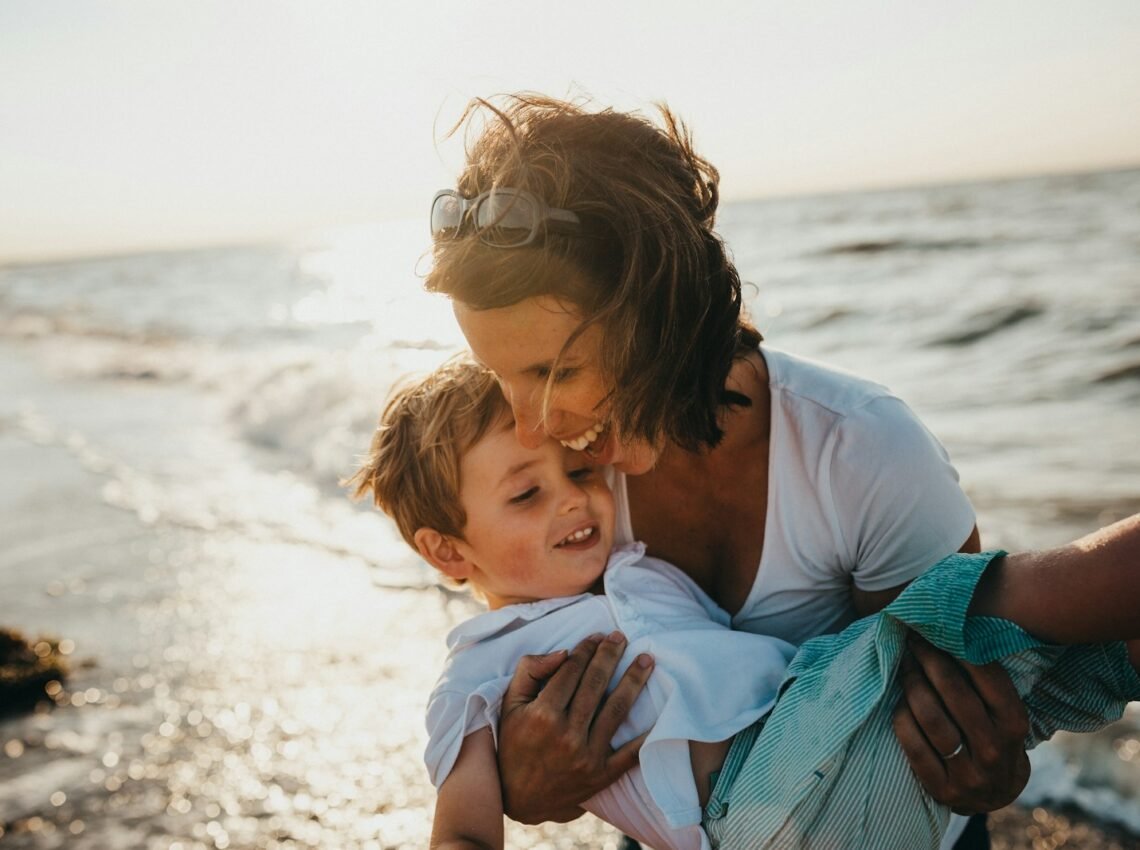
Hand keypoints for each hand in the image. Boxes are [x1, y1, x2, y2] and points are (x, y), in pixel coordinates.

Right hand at [496, 631, 653, 823]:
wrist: (518, 798)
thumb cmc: (513, 744)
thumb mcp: (510, 705)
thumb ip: (530, 671)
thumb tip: (563, 652)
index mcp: (542, 714)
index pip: (571, 671)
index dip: (586, 649)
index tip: (597, 636)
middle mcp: (566, 734)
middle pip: (596, 684)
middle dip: (610, 655)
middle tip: (621, 637)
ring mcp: (586, 756)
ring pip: (616, 710)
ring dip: (634, 681)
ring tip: (646, 660)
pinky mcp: (601, 775)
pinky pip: (630, 753)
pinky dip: (647, 734)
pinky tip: (660, 712)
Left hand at [892, 633, 1030, 814]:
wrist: (994, 795)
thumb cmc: (993, 737)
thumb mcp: (1003, 713)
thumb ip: (986, 682)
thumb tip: (953, 631)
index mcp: (1014, 724)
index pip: (988, 678)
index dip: (958, 649)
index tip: (936, 630)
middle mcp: (994, 749)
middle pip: (955, 694)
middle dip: (930, 660)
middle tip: (913, 641)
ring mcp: (969, 773)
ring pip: (932, 719)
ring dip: (913, 685)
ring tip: (904, 666)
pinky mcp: (942, 788)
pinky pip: (913, 746)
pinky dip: (902, 718)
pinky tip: (899, 702)